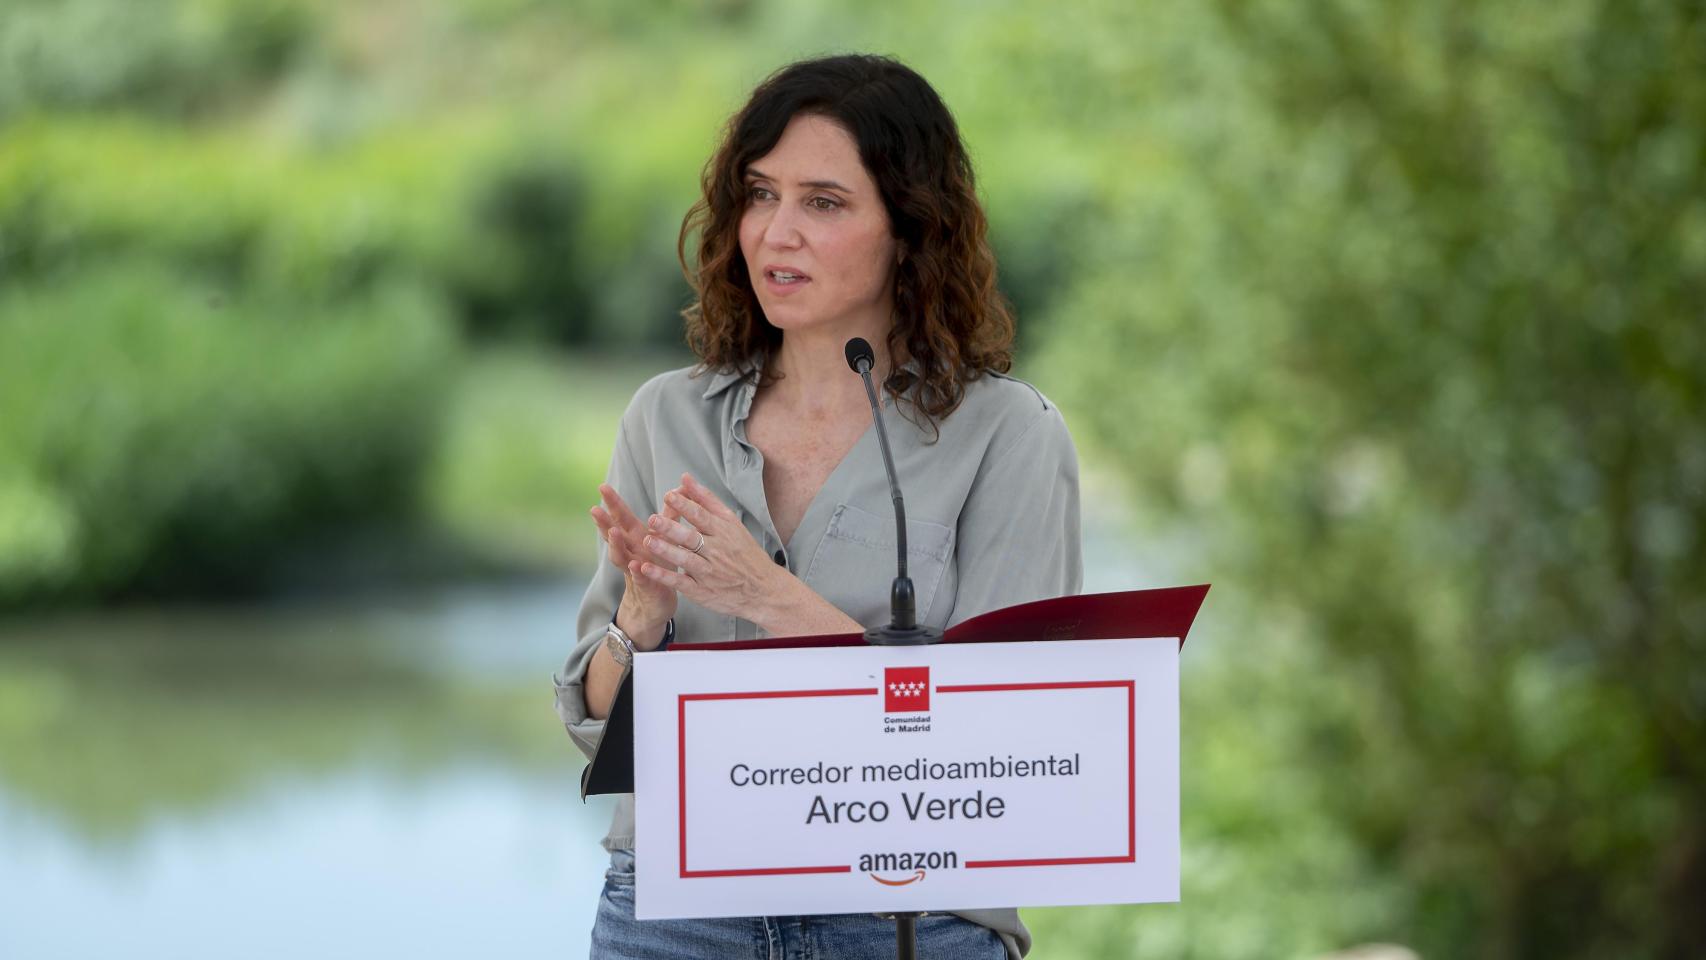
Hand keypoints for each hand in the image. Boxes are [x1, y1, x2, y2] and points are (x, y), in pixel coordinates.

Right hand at [589, 483, 676, 646]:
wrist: (656, 601)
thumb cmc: (660, 564)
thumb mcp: (664, 538)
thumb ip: (669, 514)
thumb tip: (678, 488)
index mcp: (635, 538)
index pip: (621, 517)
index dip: (612, 503)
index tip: (602, 486)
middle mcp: (630, 551)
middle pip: (614, 534)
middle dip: (604, 521)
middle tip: (595, 508)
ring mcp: (634, 568)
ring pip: (621, 556)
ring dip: (616, 544)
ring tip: (613, 532)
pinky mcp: (645, 585)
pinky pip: (640, 577)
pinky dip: (636, 571)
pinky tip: (635, 565)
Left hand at [636, 473, 786, 621]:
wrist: (763, 589)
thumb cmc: (746, 553)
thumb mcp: (732, 523)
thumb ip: (706, 500)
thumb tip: (685, 479)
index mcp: (722, 532)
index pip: (701, 516)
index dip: (684, 506)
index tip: (668, 496)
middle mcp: (716, 551)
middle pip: (691, 537)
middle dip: (671, 528)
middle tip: (653, 519)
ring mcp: (708, 572)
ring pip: (685, 559)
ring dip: (666, 551)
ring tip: (649, 541)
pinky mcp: (701, 591)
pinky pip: (680, 582)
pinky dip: (664, 576)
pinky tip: (648, 569)